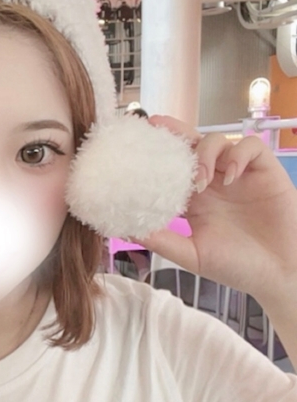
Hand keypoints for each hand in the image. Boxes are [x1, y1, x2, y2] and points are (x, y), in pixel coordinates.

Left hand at [134, 116, 296, 303]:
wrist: (278, 275)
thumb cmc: (237, 267)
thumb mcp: (192, 255)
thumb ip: (161, 240)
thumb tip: (124, 229)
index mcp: (195, 200)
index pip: (171, 169)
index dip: (156, 156)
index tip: (134, 146)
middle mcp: (214, 183)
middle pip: (192, 146)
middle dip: (175, 134)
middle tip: (155, 125)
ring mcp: (238, 175)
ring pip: (218, 141)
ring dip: (206, 153)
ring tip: (201, 180)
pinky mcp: (264, 172)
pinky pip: (250, 147)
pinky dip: (237, 155)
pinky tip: (229, 177)